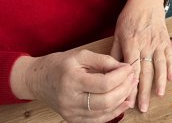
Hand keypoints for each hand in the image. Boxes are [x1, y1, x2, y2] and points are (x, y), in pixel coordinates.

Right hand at [12, 49, 135, 122]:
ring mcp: (71, 113)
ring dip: (122, 100)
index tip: (129, 68)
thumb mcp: (81, 55)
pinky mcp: (73, 120)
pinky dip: (114, 112)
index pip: (104, 83)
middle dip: (125, 89)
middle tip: (133, 78)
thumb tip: (125, 68)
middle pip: (106, 101)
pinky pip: (98, 120)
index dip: (121, 76)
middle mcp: (70, 100)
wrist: (38, 80)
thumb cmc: (60, 65)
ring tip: (131, 88)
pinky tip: (124, 102)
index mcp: (72, 80)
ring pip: (104, 112)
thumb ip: (104, 60)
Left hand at [110, 0, 171, 112]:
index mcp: (131, 43)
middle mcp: (145, 44)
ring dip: (160, 81)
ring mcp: (157, 42)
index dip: (130, 85)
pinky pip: (170, 55)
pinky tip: (171, 78)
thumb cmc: (129, 17)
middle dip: (144, 90)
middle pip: (145, 71)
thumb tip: (110, 72)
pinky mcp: (166, 40)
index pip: (131, 68)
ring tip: (159, 95)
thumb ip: (115, 53)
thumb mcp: (118, 33)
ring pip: (160, 64)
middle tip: (143, 106)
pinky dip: (171, 67)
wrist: (146, 1)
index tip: (129, 99)